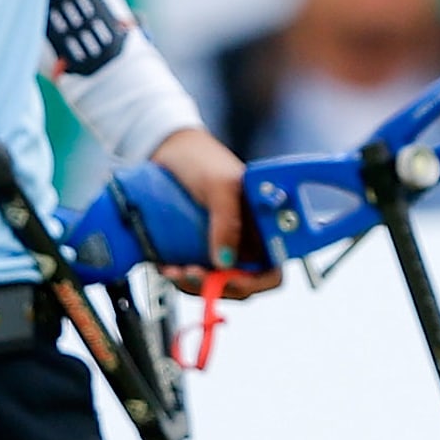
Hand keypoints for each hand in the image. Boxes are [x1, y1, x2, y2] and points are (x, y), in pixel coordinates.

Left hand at [149, 127, 282, 297]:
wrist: (168, 153)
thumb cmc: (202, 160)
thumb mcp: (220, 186)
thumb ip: (228, 221)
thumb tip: (227, 263)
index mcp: (265, 224)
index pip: (273, 266)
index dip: (256, 281)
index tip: (228, 279)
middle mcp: (248, 240)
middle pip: (245, 283)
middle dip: (218, 286)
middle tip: (189, 273)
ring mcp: (224, 247)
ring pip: (219, 285)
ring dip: (195, 285)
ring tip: (172, 270)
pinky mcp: (201, 251)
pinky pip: (197, 277)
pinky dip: (183, 278)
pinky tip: (167, 266)